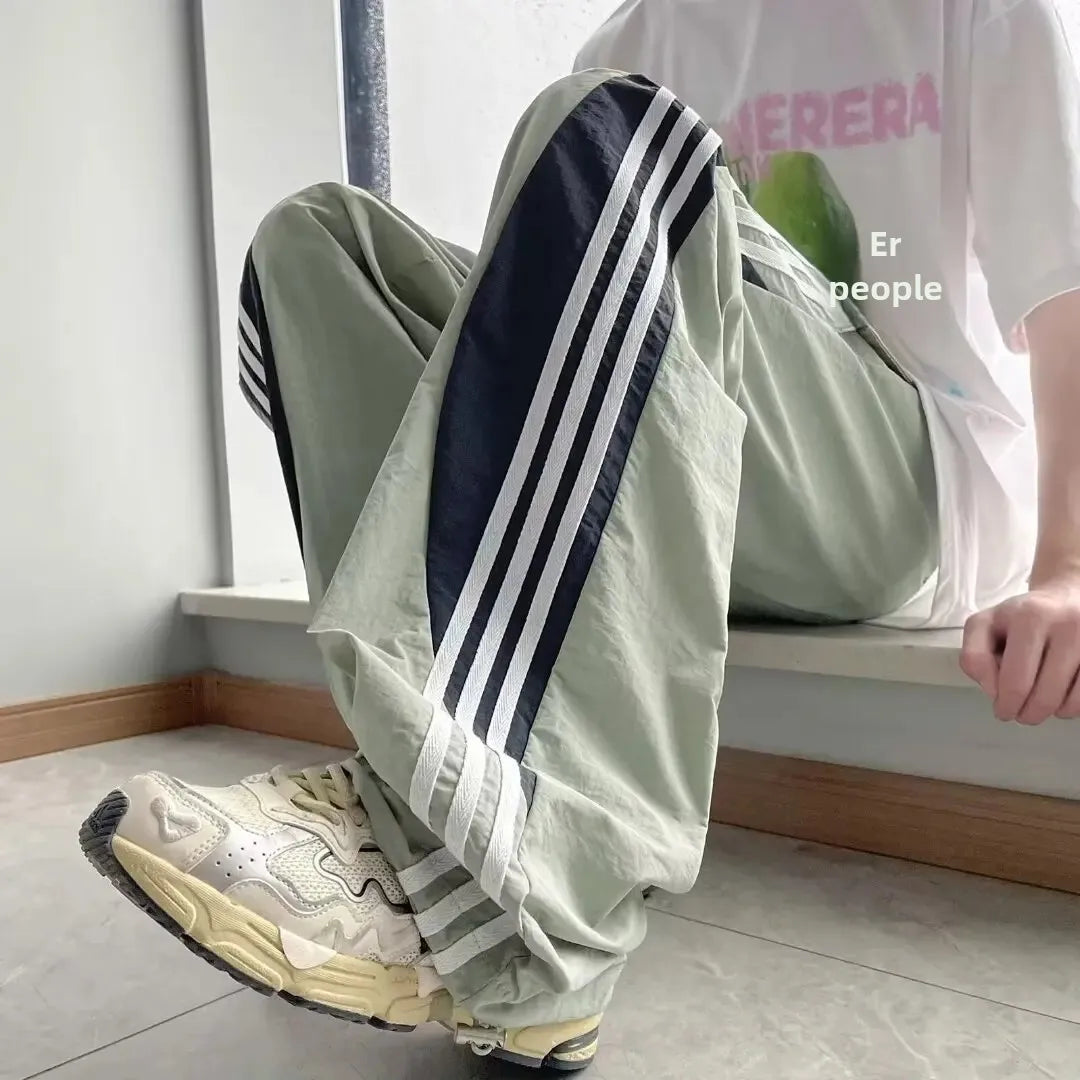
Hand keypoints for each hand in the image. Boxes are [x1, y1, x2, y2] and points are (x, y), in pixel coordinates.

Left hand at [960, 574, 1079, 723]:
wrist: (1065, 597)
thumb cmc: (1019, 618)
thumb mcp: (984, 626)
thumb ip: (974, 657)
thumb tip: (994, 691)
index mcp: (1028, 618)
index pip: (1013, 680)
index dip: (1005, 704)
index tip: (1002, 709)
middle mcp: (1066, 625)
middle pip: (1042, 695)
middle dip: (1027, 714)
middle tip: (1021, 715)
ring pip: (1067, 701)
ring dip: (1049, 712)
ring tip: (1038, 704)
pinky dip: (1070, 707)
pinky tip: (1060, 698)